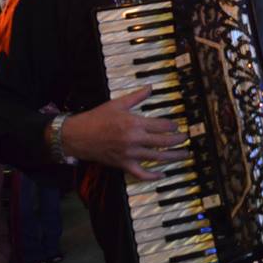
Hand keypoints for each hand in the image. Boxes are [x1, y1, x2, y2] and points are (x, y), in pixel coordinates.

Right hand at [61, 86, 188, 180]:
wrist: (77, 136)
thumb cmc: (96, 118)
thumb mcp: (117, 103)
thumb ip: (137, 96)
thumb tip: (150, 87)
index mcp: (135, 123)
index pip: (162, 125)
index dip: (173, 126)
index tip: (177, 126)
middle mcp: (135, 139)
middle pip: (164, 142)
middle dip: (178, 140)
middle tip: (185, 139)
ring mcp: (130, 154)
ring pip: (157, 157)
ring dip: (173, 156)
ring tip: (184, 155)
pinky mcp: (123, 165)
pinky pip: (141, 174)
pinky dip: (153, 176)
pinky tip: (163, 174)